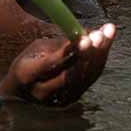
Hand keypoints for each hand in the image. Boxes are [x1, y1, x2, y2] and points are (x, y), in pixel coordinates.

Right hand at [0, 24, 115, 105]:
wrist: (22, 89)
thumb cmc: (29, 61)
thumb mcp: (36, 48)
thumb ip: (59, 44)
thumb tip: (86, 35)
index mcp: (26, 75)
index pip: (51, 64)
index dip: (70, 51)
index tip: (86, 36)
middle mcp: (42, 92)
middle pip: (72, 74)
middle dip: (90, 52)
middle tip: (102, 32)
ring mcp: (58, 100)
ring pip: (85, 77)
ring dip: (100, 53)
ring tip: (108, 30)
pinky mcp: (72, 100)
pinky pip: (90, 79)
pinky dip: (99, 60)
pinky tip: (105, 42)